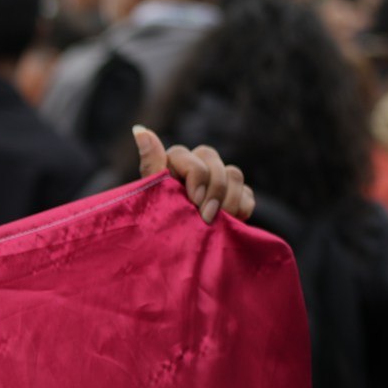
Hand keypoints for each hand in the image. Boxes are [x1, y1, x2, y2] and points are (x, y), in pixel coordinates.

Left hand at [135, 126, 254, 224]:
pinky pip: (247, 192)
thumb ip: (152, 166)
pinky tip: (232, 222)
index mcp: (169, 164)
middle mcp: (193, 166)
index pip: (184, 154)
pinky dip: (242, 207)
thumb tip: (140, 130)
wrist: (177, 258)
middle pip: (211, 157)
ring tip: (218, 222)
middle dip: (213, 188)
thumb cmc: (159, 227)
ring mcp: (217, 180)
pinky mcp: (235, 196)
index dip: (195, 174)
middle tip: (207, 217)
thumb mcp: (152, 197)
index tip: (193, 201)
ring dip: (228, 199)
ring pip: (233, 172)